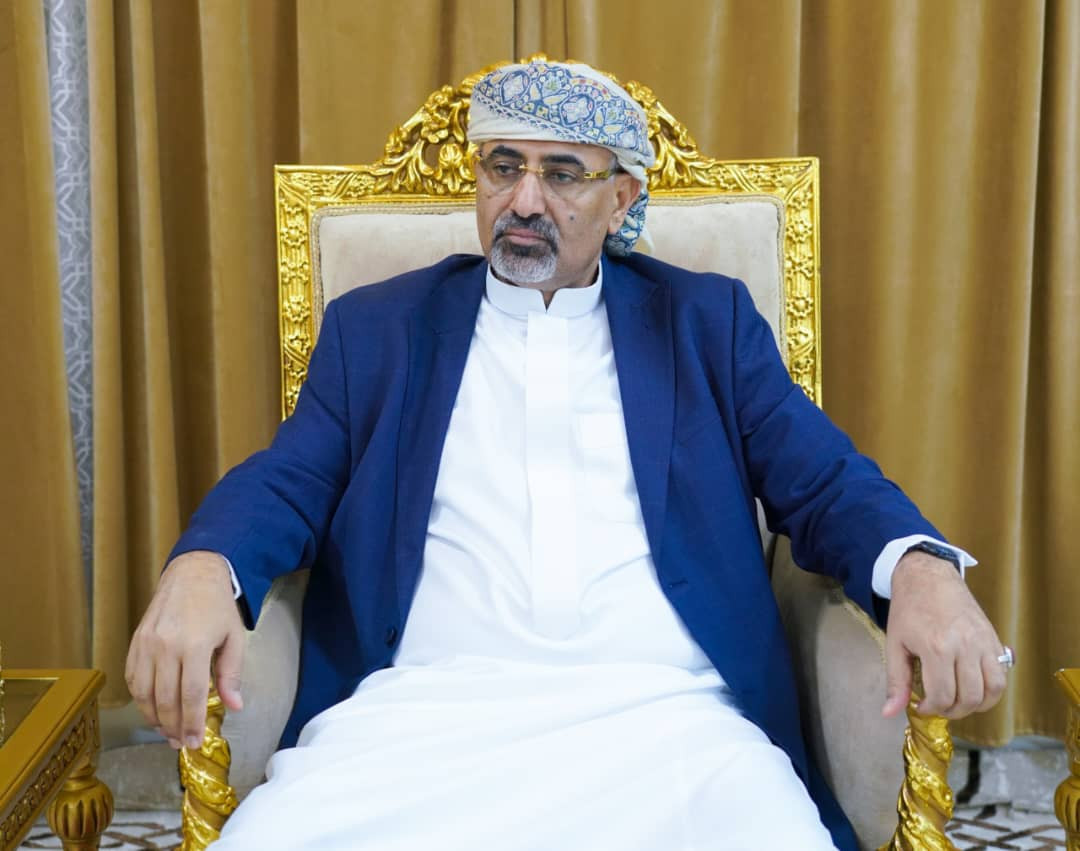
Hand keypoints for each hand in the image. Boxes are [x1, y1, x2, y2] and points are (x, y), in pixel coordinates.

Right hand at [125, 551, 245, 748]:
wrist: (192, 574)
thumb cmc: (217, 607)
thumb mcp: (235, 637)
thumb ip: (232, 674)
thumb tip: (234, 706)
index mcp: (194, 645)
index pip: (191, 696)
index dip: (191, 723)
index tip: (193, 742)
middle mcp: (166, 646)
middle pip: (165, 699)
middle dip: (172, 727)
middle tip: (180, 743)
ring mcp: (146, 643)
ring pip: (143, 693)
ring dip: (153, 717)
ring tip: (166, 731)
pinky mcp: (135, 641)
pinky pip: (132, 678)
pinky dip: (139, 698)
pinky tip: (151, 709)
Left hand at [881, 551, 1006, 719]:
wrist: (928, 577)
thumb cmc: (908, 610)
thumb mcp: (894, 644)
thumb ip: (896, 681)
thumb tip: (890, 712)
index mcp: (936, 647)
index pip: (942, 695)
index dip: (932, 709)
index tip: (923, 707)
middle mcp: (964, 646)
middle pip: (969, 697)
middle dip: (953, 711)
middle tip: (940, 707)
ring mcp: (983, 642)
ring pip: (992, 690)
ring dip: (977, 705)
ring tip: (958, 702)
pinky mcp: (994, 639)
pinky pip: (1003, 675)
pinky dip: (992, 691)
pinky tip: (974, 690)